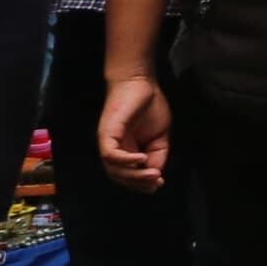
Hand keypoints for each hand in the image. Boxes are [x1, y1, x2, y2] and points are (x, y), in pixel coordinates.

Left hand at [98, 74, 171, 189]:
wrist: (139, 82)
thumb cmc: (150, 106)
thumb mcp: (160, 136)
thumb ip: (158, 155)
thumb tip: (156, 174)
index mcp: (126, 152)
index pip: (129, 176)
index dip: (142, 184)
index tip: (160, 183)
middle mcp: (114, 151)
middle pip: (120, 177)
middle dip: (139, 184)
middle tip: (157, 181)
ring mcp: (108, 143)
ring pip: (114, 170)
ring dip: (134, 176)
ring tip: (153, 174)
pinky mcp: (106, 135)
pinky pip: (111, 156)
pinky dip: (125, 161)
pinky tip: (141, 159)